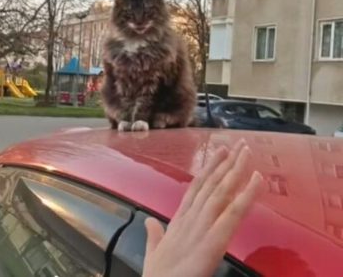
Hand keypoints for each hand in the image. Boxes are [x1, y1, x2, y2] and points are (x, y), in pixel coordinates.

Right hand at [143, 140, 262, 276]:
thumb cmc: (159, 275)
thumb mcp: (154, 251)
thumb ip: (154, 234)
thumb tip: (150, 222)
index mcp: (179, 221)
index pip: (196, 188)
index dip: (208, 169)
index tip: (219, 153)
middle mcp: (191, 218)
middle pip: (211, 184)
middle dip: (225, 163)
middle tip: (238, 143)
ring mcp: (203, 226)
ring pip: (222, 191)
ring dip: (235, 169)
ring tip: (246, 150)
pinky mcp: (215, 239)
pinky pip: (235, 212)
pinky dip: (247, 193)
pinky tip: (257, 177)